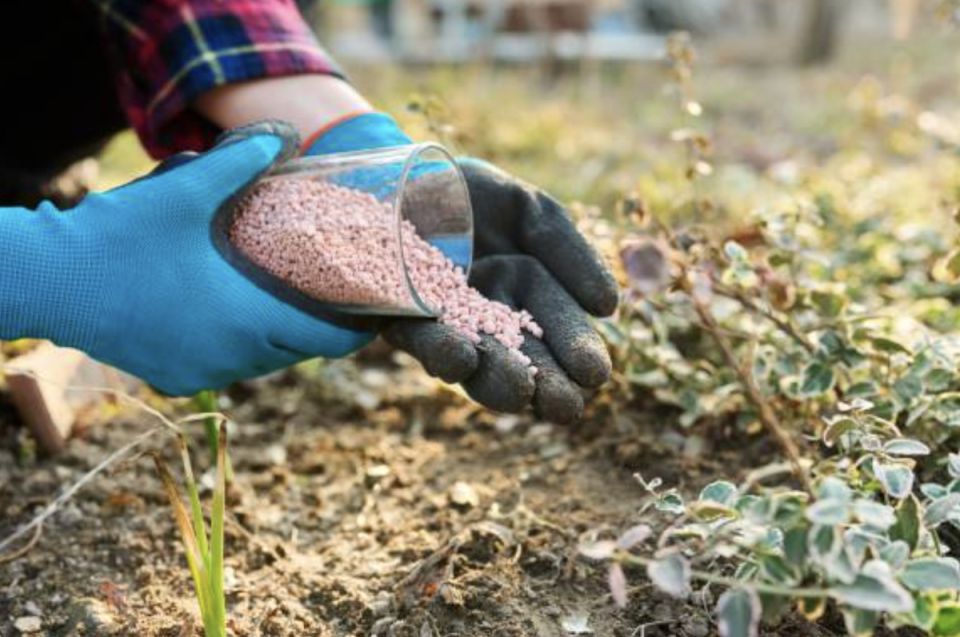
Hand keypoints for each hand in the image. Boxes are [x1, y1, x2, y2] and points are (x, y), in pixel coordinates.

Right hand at [0, 123, 372, 394]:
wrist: (46, 280)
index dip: (358, 329)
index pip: (327, 340)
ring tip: (289, 300)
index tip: (375, 312)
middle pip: (298, 351)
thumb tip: (285, 134)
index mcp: (246, 319)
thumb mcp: (184, 191)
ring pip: (264, 361)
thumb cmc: (117, 238)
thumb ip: (239, 162)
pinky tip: (236, 315)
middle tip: (332, 294)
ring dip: (280, 336)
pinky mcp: (175, 375)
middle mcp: (231, 356)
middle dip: (320, 328)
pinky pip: (229, 365)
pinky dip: (243, 344)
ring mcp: (201, 372)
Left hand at [306, 114, 617, 422]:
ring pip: (474, 362)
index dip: (576, 352)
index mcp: (525, 295)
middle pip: (521, 358)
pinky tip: (463, 358)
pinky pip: (420, 339)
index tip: (595, 374)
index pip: (558, 330)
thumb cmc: (469, 194)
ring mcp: (443, 324)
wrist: (397, 175)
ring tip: (521, 391)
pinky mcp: (396, 318)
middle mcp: (485, 319)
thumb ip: (567, 250)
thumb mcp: (528, 212)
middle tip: (566, 406)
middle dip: (544, 383)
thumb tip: (608, 306)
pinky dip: (441, 351)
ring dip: (497, 379)